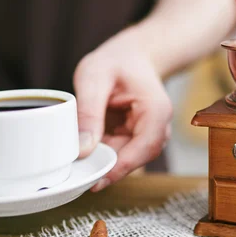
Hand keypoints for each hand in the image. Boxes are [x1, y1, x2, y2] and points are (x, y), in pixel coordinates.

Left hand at [74, 28, 172, 190]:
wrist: (130, 56)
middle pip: (136, 158)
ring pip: (126, 159)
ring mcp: (147, 134)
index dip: (122, 167)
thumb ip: (88, 113)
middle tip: (78, 174)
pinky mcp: (134, 138)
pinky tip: (84, 151)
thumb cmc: (116, 61)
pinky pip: (118, 153)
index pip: (146, 146)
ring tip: (78, 160)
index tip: (98, 180)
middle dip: (108, 167)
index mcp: (156, 110)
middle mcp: (158, 126)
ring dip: (103, 161)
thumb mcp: (94, 78)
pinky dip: (101, 154)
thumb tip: (83, 149)